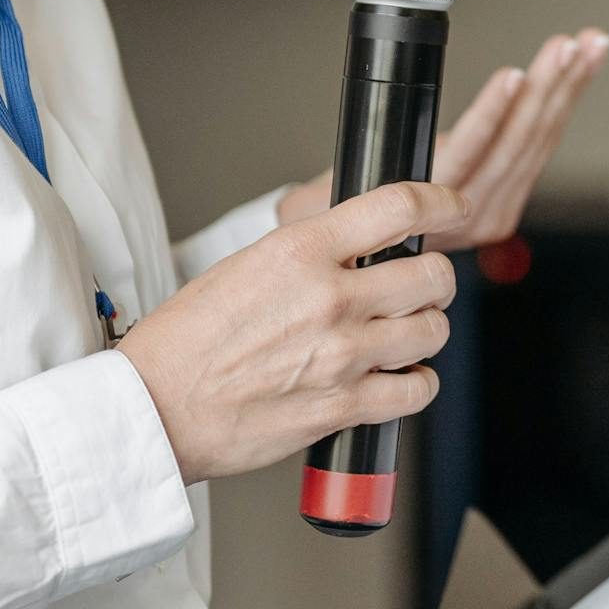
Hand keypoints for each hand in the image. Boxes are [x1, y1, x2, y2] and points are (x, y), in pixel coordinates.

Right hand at [118, 181, 467, 485]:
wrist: (157, 406)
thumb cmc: (187, 340)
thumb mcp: (244, 266)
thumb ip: (308, 256)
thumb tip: (357, 251)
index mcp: (301, 251)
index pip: (398, 208)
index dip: (440, 202)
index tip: (451, 206)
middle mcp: (330, 298)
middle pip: (431, 273)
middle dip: (434, 276)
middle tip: (422, 282)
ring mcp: (342, 356)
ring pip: (432, 330)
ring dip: (428, 328)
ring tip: (407, 331)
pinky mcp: (344, 407)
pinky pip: (416, 390)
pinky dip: (417, 383)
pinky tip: (399, 377)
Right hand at [277, 28, 608, 252]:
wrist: (349, 262)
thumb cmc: (340, 219)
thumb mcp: (346, 197)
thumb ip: (380, 179)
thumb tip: (390, 160)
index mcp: (434, 211)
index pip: (471, 154)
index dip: (495, 113)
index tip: (514, 75)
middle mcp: (474, 213)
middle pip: (518, 142)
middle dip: (549, 87)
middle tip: (569, 45)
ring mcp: (496, 207)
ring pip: (538, 141)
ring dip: (566, 89)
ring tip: (587, 47)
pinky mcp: (506, 197)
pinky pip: (539, 146)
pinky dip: (560, 105)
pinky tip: (576, 75)